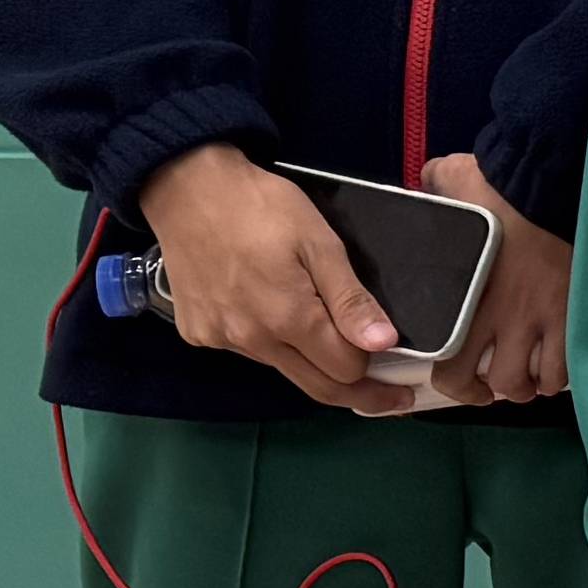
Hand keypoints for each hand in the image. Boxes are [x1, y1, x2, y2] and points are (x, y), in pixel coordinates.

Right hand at [134, 144, 406, 414]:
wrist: (186, 188)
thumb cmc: (262, 206)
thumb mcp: (320, 242)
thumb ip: (350, 299)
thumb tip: (384, 344)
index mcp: (287, 318)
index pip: (345, 371)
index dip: (377, 371)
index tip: (401, 373)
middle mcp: (251, 340)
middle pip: (317, 387)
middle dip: (359, 396)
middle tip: (391, 399)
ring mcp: (220, 339)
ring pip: (282, 368)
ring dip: (312, 364)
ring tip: (336, 347)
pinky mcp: (197, 333)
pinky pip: (248, 351)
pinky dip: (272, 344)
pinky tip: (277, 317)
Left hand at [411, 151, 569, 405]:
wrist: (554, 180)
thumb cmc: (501, 184)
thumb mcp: (451, 182)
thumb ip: (432, 191)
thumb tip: (422, 187)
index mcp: (466, 300)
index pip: (452, 368)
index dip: (456, 386)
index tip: (463, 381)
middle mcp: (504, 317)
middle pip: (501, 383)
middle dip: (497, 391)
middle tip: (497, 384)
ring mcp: (544, 317)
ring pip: (537, 380)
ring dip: (533, 384)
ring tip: (532, 375)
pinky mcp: (576, 311)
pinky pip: (570, 362)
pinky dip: (563, 371)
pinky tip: (560, 362)